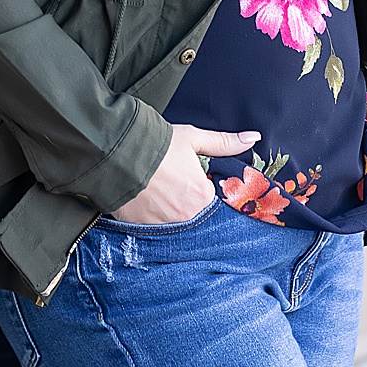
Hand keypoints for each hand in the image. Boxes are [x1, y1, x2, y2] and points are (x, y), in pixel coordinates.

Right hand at [109, 123, 259, 224]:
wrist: (114, 152)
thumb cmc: (154, 144)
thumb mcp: (191, 138)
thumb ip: (223, 142)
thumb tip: (253, 138)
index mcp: (203, 195)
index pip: (213, 201)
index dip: (203, 191)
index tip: (191, 183)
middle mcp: (188, 215)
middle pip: (195, 215)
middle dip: (187, 204)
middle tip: (171, 187)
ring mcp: (165, 225)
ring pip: (175, 224)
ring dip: (169, 213)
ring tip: (156, 194)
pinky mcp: (142, 229)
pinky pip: (153, 229)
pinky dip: (151, 219)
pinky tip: (144, 204)